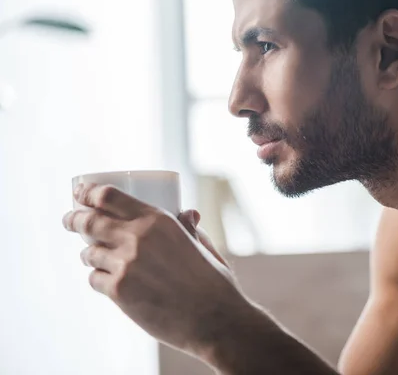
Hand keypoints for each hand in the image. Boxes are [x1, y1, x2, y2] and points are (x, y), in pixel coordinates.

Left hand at [62, 183, 247, 358]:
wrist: (214, 318)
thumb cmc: (213, 281)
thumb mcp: (203, 246)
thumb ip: (190, 228)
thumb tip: (189, 213)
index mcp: (158, 220)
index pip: (109, 196)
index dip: (89, 192)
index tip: (81, 193)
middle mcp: (137, 237)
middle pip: (89, 220)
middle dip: (73, 218)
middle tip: (69, 219)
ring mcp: (125, 264)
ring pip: (88, 252)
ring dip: (88, 253)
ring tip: (91, 255)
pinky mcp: (118, 291)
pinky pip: (94, 279)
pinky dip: (98, 277)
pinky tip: (106, 279)